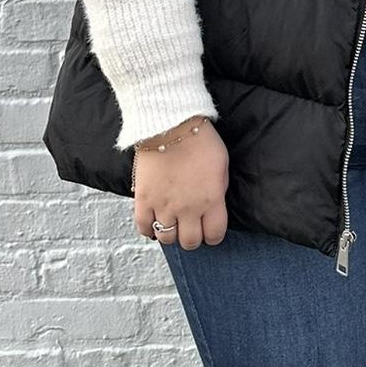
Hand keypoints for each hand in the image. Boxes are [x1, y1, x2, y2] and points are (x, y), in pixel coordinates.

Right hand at [132, 118, 229, 249]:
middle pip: (190, 242)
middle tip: (191, 226)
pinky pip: (144, 228)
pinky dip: (149, 230)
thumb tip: (215, 205)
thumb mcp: (222, 165)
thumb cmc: (200, 140)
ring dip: (172, 233)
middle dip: (193, 236)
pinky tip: (155, 222)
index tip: (210, 229)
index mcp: (211, 200)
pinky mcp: (143, 201)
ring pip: (167, 239)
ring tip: (173, 223)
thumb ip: (219, 190)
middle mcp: (187, 209)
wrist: (170, 124)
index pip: (215, 235)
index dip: (214, 234)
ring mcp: (163, 206)